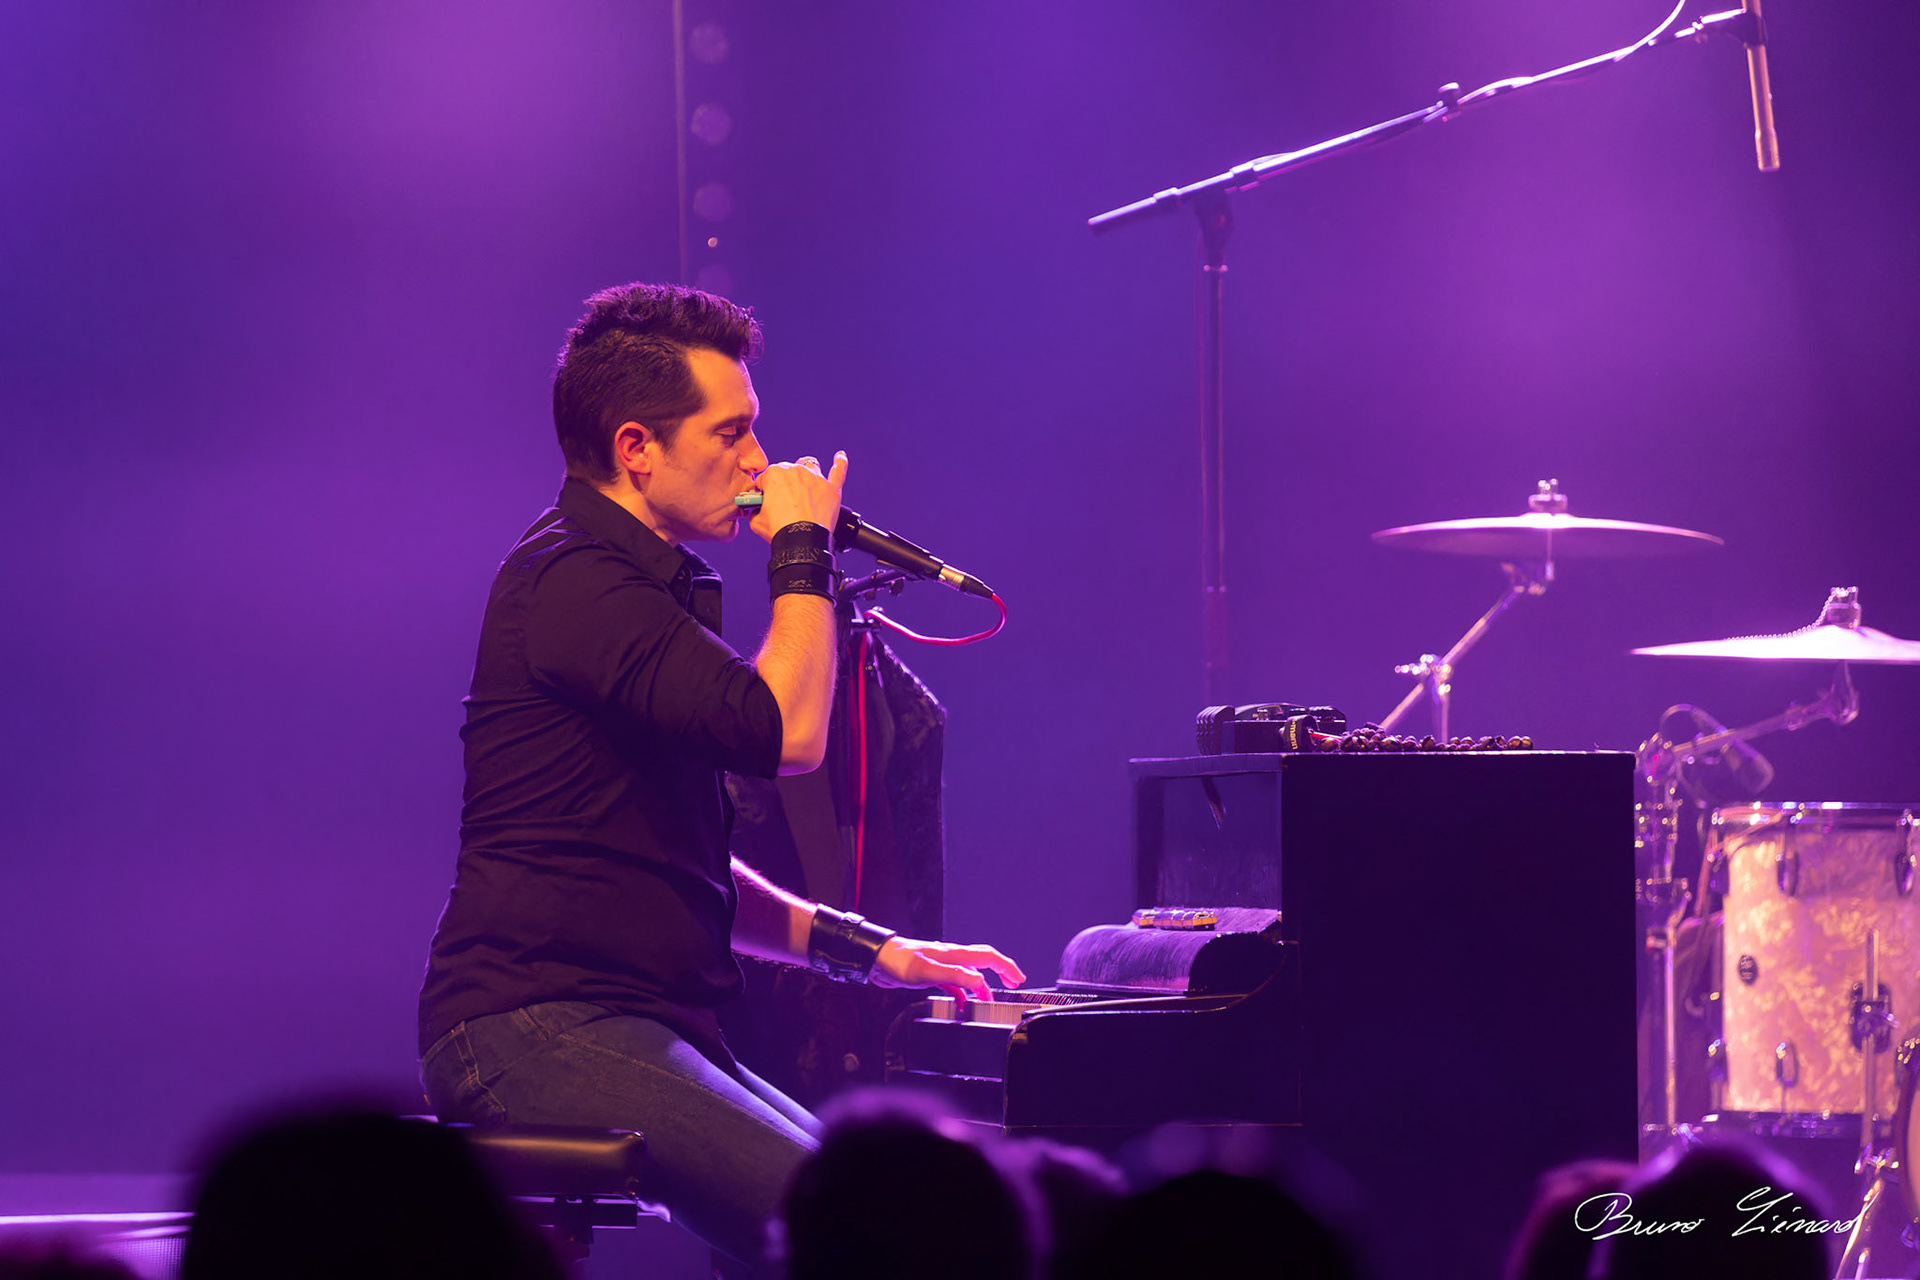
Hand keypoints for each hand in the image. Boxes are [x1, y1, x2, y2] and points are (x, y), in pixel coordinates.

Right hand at [750, 450, 846, 543]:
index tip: (765, 501)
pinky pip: (838, 471)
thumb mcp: (756, 521)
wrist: (802, 541)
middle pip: (787, 472)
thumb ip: (756, 511)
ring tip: (804, 484)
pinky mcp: (831, 489)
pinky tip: (840, 457)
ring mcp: (815, 478)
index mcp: (774, 474)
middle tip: (783, 503)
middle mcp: (796, 471)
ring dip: (806, 472)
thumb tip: (758, 511)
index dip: (764, 491)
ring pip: (810, 466)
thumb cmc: (780, 530)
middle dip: (784, 484)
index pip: (765, 479)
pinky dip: (839, 463)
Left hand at [869, 937, 1026, 1001]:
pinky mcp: (932, 974)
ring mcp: (942, 965)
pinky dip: (963, 993)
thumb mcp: (928, 972)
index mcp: (954, 954)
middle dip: (1001, 971)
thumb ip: (955, 975)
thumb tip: (978, 980)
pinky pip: (954, 983)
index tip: (1018, 979)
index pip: (989, 957)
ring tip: (988, 1001)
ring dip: (982, 987)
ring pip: (970, 974)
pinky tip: (962, 1004)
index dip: (1006, 967)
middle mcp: (952, 957)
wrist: (877, 960)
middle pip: (984, 961)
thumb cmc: (899, 962)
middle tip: (1014, 984)